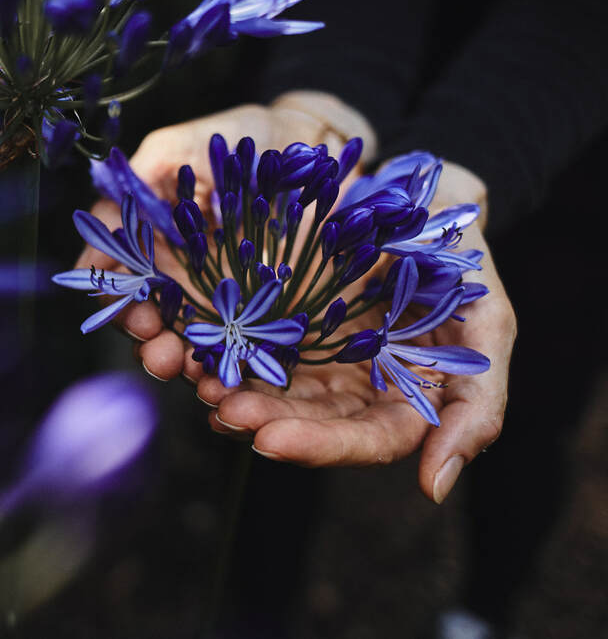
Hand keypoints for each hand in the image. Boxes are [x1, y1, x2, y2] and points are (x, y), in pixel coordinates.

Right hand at [77, 96, 376, 378]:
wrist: (307, 146)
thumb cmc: (236, 139)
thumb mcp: (177, 146)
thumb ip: (140, 178)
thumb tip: (101, 217)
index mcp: (146, 247)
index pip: (116, 284)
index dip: (113, 302)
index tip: (125, 309)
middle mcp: (175, 281)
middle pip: (148, 325)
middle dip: (147, 344)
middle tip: (158, 350)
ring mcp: (219, 300)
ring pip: (191, 346)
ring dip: (185, 365)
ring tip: (191, 371)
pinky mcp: (262, 313)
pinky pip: (243, 348)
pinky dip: (234, 368)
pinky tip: (233, 377)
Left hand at [202, 163, 514, 503]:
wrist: (424, 197)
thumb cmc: (465, 264)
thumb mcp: (489, 328)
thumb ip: (474, 408)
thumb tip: (434, 490)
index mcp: (401, 404)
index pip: (362, 443)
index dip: (318, 446)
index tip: (270, 440)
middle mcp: (352, 391)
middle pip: (305, 423)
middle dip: (262, 420)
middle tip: (223, 408)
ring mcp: (313, 358)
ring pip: (270, 390)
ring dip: (234, 393)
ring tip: (202, 383)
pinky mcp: (282, 324)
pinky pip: (250, 346)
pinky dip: (224, 353)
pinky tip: (197, 351)